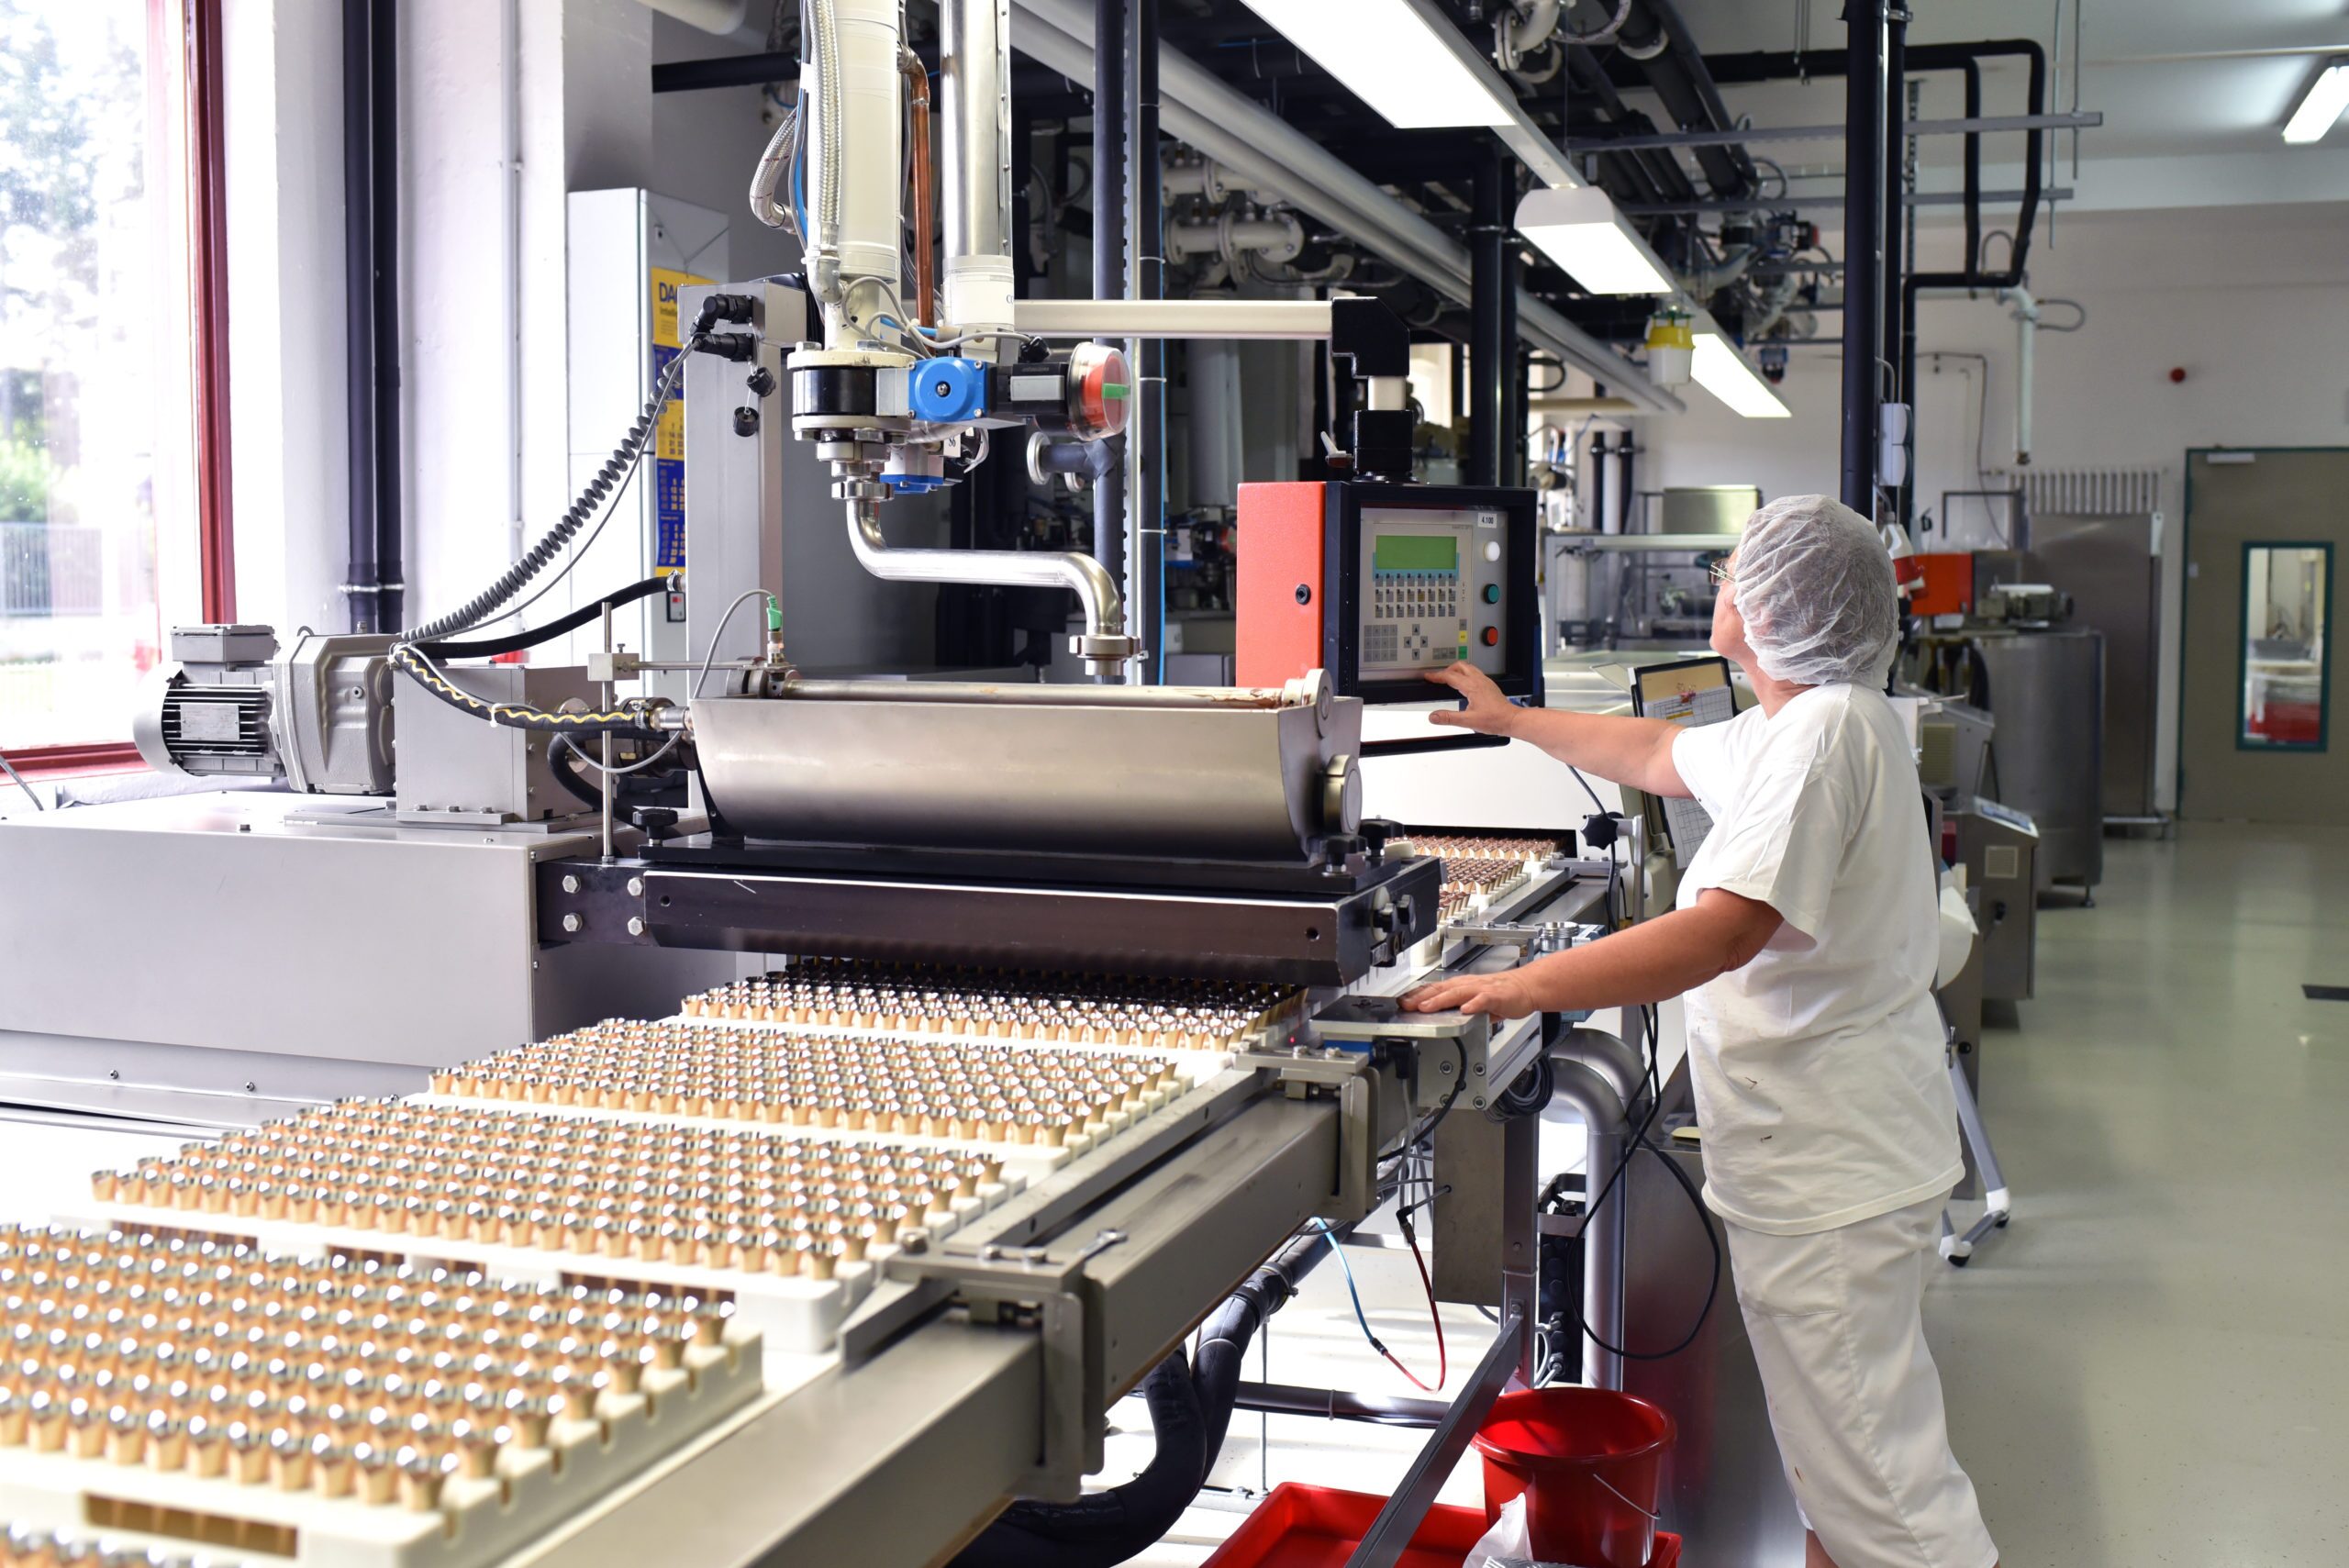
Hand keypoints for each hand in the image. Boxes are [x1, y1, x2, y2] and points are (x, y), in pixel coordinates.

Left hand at [1401, 969, 1537, 1019]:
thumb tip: (1442, 1017)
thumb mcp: (1474, 1001)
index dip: (1418, 995)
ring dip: (1440, 1000)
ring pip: (1457, 993)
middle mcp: (1468, 985)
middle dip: (1422, 997)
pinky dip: (1473, 1004)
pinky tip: (1465, 1009)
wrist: (1526, 987)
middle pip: (1441, 989)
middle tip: (1406, 1005)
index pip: (1435, 988)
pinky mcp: (1495, 996)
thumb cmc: (1502, 993)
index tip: (1402, 1001)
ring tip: (1426, 1007)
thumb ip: (1459, 1008)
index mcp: (1462, 986)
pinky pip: (1483, 1000)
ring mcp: (1481, 990)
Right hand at [1423, 662, 1517, 736]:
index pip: (1450, 676)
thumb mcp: (1468, 721)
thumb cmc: (1495, 719)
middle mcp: (1479, 681)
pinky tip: (1465, 684)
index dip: (1437, 676)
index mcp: (1472, 686)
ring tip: (1450, 677)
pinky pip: (1476, 673)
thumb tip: (1434, 716)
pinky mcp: (1490, 685)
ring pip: (1469, 668)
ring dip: (1457, 670)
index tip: (1429, 676)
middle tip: (1439, 677)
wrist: (1511, 720)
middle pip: (1460, 666)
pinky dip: (1466, 674)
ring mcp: (1486, 682)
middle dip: (1447, 670)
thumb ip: (1449, 718)